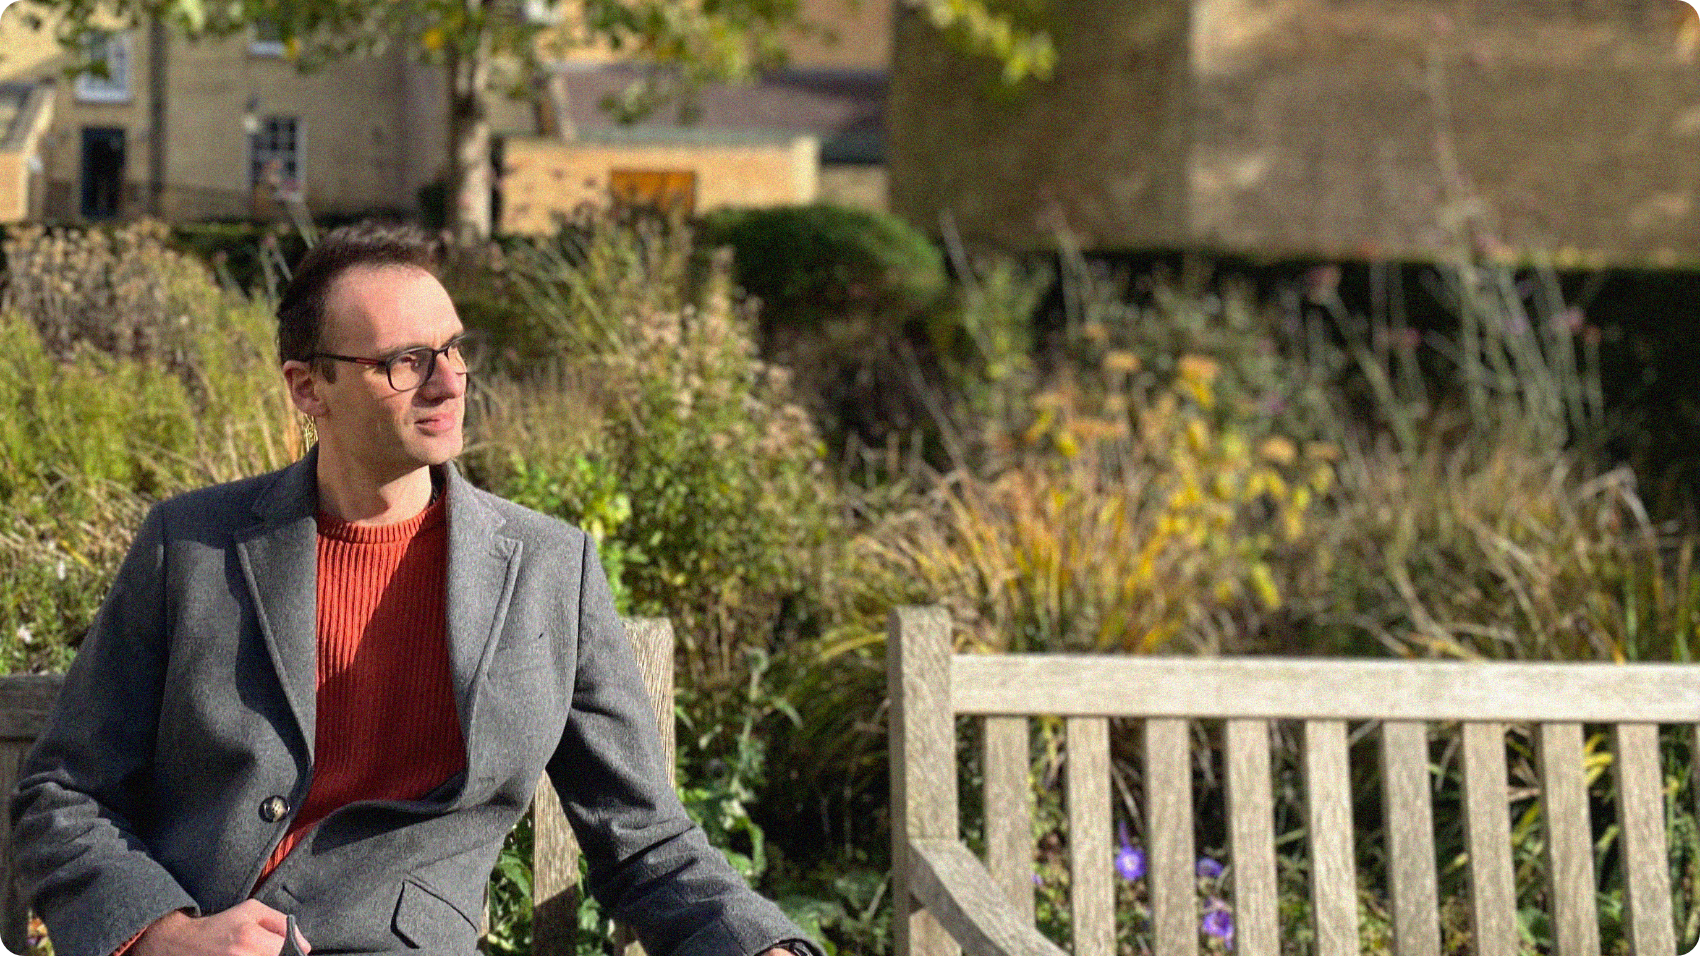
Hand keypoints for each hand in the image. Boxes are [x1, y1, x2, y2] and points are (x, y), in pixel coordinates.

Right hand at [133, 900, 310, 955]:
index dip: (293, 951)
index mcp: (250, 938)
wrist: (182, 943)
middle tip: (268, 950)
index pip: (287, 952)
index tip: (290, 949)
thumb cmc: (222, 924)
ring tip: (256, 952)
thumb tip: (305, 945)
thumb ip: (282, 923)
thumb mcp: (253, 910)